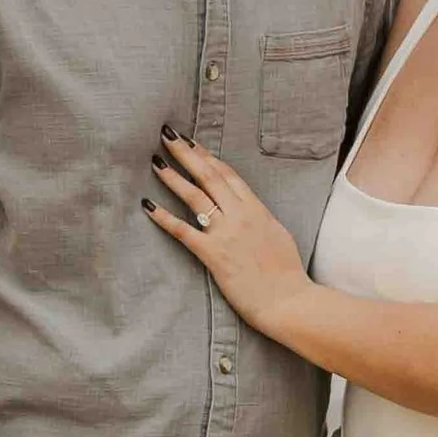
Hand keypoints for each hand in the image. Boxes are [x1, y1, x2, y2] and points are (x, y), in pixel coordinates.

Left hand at [145, 131, 310, 338]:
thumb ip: (260, 218)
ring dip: (173, 177)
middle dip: (187, 154)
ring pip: (195, 196)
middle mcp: (240, 215)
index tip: (193, 143)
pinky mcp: (213, 254)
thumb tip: (248, 210)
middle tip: (168, 136)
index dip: (208, 157)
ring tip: (156, 161)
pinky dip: (164, 217)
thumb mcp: (277, 234)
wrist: (288, 300)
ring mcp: (226, 233)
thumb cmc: (286, 273)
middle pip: (209, 176)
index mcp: (257, 209)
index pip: (228, 175)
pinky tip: (149, 206)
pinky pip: (184, 231)